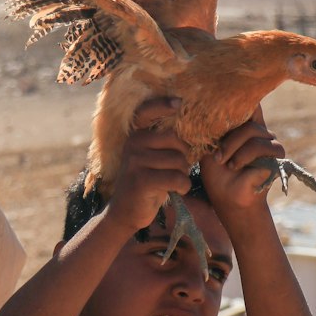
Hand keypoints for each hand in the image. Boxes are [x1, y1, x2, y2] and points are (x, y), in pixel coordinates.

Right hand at [105, 97, 192, 234]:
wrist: (125, 212)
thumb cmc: (145, 182)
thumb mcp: (148, 158)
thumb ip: (161, 143)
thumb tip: (190, 127)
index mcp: (134, 136)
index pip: (147, 112)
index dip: (163, 105)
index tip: (179, 103)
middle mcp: (133, 145)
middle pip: (175, 140)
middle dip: (184, 156)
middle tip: (179, 169)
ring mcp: (135, 162)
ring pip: (178, 161)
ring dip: (184, 174)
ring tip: (174, 181)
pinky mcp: (142, 180)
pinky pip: (176, 178)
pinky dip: (183, 186)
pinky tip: (177, 191)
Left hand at [201, 107, 285, 215]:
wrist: (229, 200)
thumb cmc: (217, 176)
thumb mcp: (210, 148)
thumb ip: (212, 129)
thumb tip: (205, 106)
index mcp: (244, 126)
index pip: (247, 103)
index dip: (238, 98)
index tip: (221, 95)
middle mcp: (259, 130)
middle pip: (246, 116)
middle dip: (227, 136)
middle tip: (216, 155)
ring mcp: (269, 140)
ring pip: (252, 130)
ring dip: (233, 147)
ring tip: (224, 162)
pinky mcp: (277, 153)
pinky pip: (260, 145)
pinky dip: (244, 155)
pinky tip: (235, 166)